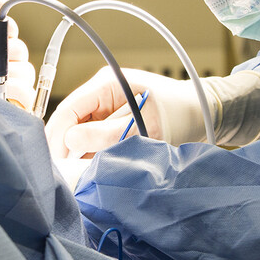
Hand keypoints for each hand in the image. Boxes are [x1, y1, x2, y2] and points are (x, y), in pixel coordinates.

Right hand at [45, 67, 259, 158]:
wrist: (204, 113)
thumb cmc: (179, 114)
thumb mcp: (143, 126)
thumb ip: (105, 135)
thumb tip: (69, 141)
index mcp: (105, 84)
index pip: (68, 109)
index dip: (58, 137)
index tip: (55, 163)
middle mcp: (101, 92)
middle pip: (70, 121)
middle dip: (65, 147)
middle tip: (63, 175)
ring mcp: (106, 106)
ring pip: (79, 131)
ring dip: (78, 152)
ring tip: (77, 175)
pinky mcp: (113, 119)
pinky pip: (93, 136)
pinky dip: (90, 152)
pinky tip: (91, 168)